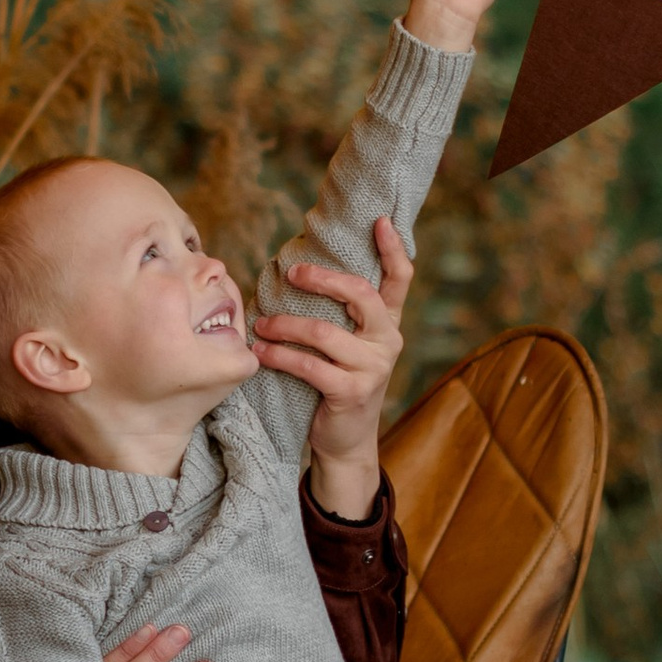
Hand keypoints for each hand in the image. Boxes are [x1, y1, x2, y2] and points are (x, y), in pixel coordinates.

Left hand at [255, 217, 410, 515]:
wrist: (346, 440)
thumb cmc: (338, 382)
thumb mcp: (347, 345)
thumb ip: (340, 314)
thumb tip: (299, 268)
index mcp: (388, 324)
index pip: (400, 280)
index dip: (394, 249)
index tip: (380, 221)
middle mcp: (387, 341)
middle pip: (361, 295)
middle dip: (323, 279)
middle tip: (291, 272)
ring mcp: (373, 367)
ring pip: (325, 332)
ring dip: (285, 324)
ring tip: (260, 322)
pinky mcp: (351, 391)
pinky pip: (310, 366)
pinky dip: (280, 356)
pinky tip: (261, 351)